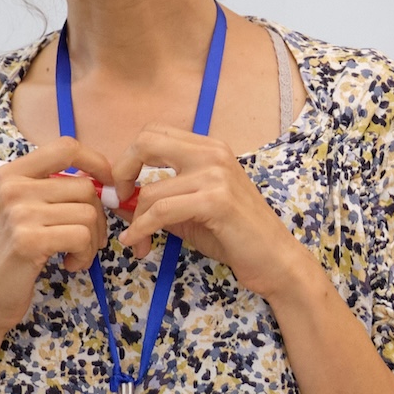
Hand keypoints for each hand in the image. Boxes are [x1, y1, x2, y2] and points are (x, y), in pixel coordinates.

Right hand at [0, 139, 113, 335]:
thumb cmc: (10, 253)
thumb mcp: (20, 210)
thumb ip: (53, 191)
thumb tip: (107, 185)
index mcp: (11, 173)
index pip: (66, 147)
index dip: (96, 162)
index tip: (107, 184)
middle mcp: (13, 187)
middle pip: (85, 187)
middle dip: (97, 218)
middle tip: (85, 240)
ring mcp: (19, 213)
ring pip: (88, 214)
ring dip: (92, 241)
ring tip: (74, 254)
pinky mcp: (29, 240)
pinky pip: (82, 237)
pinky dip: (85, 255)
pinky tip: (69, 264)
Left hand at [112, 126, 317, 302]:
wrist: (275, 260)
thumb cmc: (235, 236)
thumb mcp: (190, 212)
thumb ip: (158, 201)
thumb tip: (118, 200)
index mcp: (208, 148)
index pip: (154, 133)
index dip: (129, 158)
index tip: (123, 187)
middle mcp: (212, 153)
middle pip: (146, 142)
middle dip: (122, 172)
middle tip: (119, 200)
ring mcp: (216, 174)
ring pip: (151, 190)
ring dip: (135, 221)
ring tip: (136, 242)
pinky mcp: (216, 200)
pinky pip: (161, 211)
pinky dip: (142, 229)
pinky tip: (137, 242)